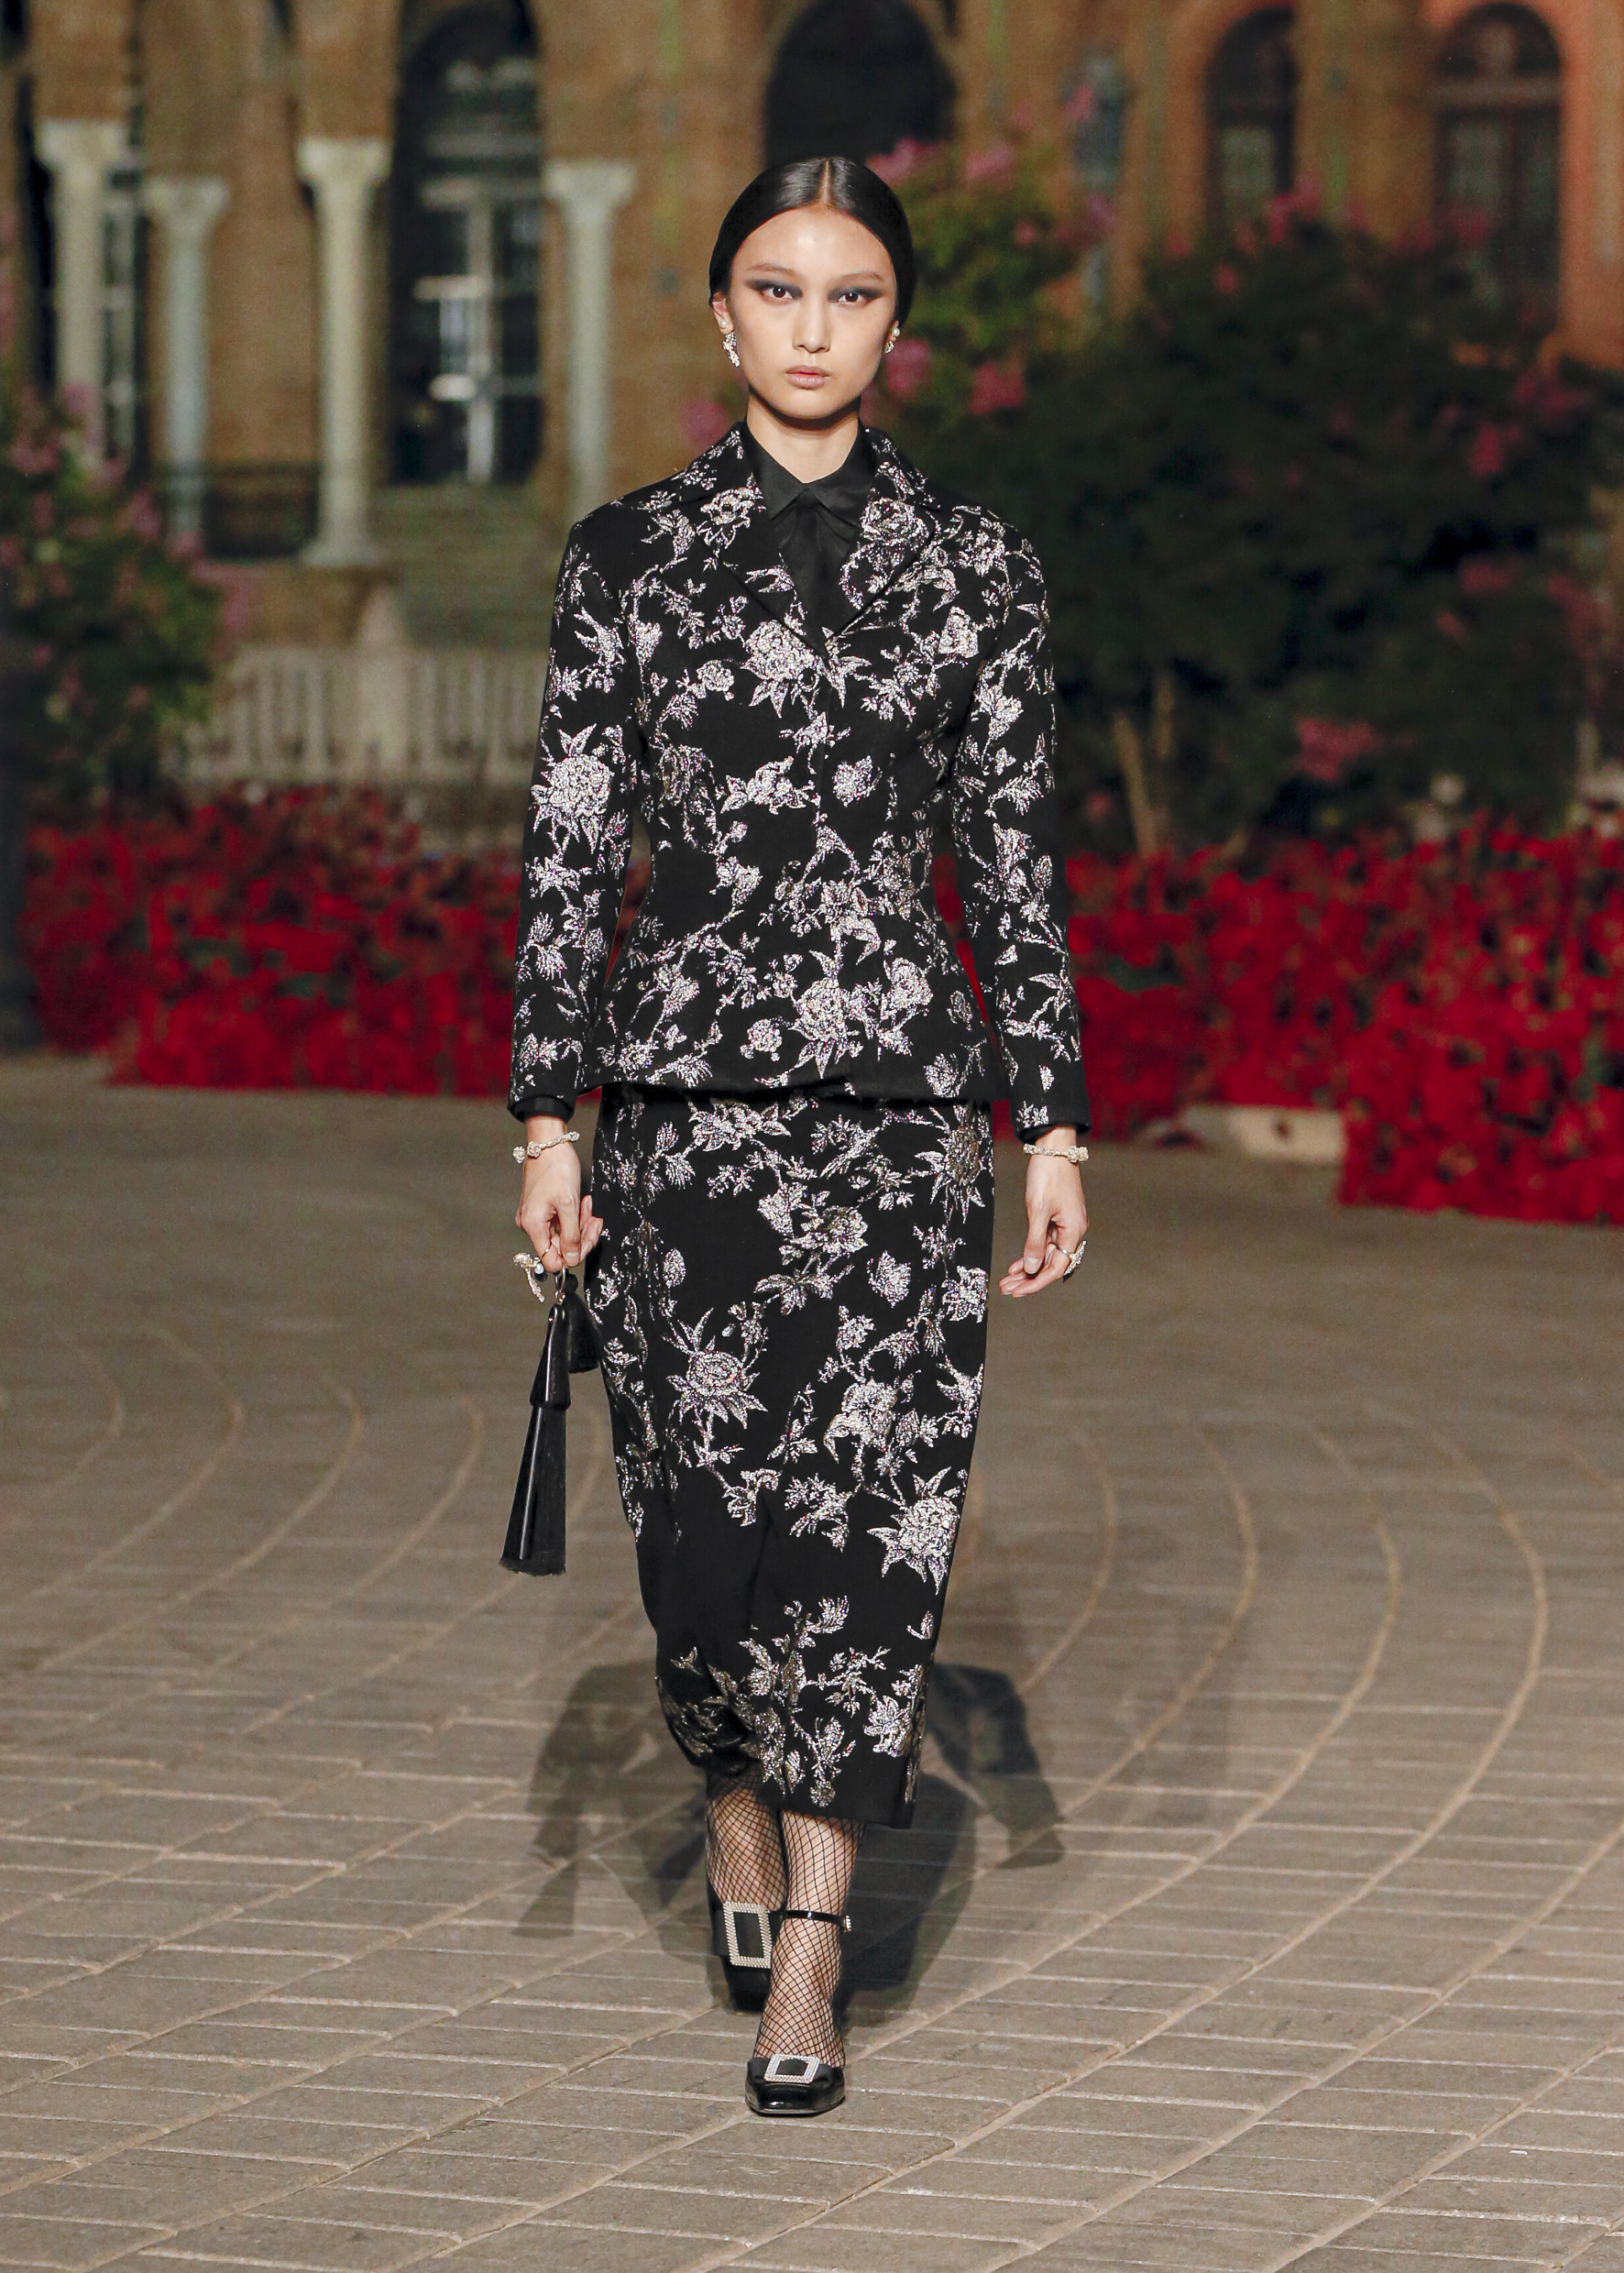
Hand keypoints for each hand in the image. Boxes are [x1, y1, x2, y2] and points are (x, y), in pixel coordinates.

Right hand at [515, 1119, 602, 1273]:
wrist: (550, 1143)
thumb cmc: (556, 1168)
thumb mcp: (568, 1204)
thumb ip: (571, 1235)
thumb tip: (572, 1259)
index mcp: (533, 1226)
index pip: (551, 1260)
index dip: (572, 1255)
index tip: (586, 1240)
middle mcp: (531, 1225)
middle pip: (560, 1247)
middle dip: (581, 1236)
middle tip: (594, 1220)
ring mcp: (537, 1217)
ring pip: (564, 1234)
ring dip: (581, 1224)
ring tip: (589, 1207)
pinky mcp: (543, 1209)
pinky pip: (561, 1222)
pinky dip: (575, 1216)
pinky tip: (583, 1203)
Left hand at [999, 1125, 1087, 1299]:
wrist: (1054, 1148)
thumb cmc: (1048, 1176)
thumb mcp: (1038, 1210)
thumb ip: (1034, 1241)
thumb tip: (1032, 1268)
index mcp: (1074, 1232)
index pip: (1055, 1267)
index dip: (1036, 1282)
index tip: (1018, 1291)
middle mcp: (1073, 1232)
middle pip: (1050, 1264)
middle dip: (1028, 1278)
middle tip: (1006, 1288)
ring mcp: (1065, 1225)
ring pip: (1046, 1254)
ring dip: (1027, 1267)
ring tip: (1007, 1280)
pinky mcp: (1057, 1217)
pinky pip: (1044, 1242)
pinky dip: (1030, 1252)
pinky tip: (1017, 1264)